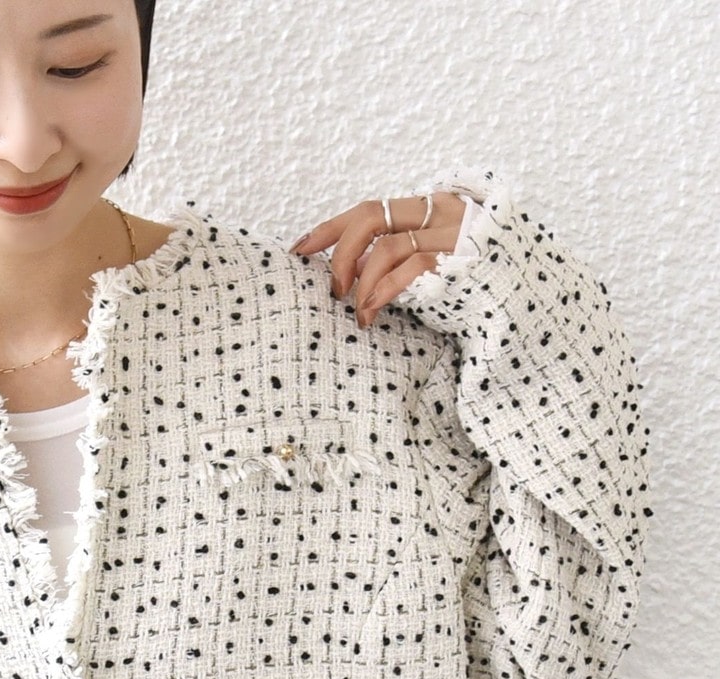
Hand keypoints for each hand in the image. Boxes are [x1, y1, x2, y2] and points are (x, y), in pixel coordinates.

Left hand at [290, 191, 466, 327]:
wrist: (535, 305)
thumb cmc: (481, 291)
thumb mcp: (436, 267)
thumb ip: (401, 260)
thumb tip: (350, 275)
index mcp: (434, 208)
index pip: (370, 209)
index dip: (330, 229)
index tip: (300, 249)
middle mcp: (444, 212)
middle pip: (370, 217)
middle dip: (339, 254)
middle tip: (332, 288)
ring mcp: (455, 233)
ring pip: (385, 247)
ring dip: (360, 284)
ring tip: (359, 314)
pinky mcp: (464, 259)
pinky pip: (409, 268)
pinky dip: (382, 292)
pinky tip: (373, 311)